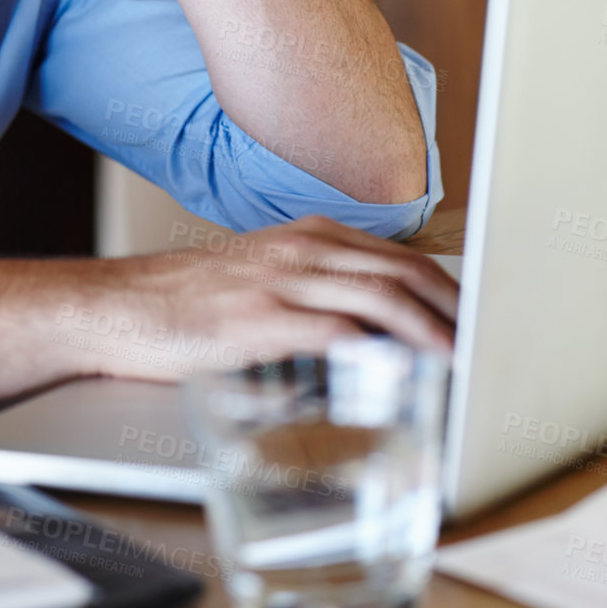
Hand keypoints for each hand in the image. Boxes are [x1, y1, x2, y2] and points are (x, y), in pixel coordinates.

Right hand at [88, 216, 457, 381]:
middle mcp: (301, 250)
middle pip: (402, 271)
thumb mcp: (261, 279)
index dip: (448, 288)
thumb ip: (315, 291)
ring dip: (430, 330)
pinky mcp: (257, 319)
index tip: (481, 318)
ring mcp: (280, 281)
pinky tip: (399, 369)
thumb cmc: (188, 302)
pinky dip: (372, 349)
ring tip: (462, 360)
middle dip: (455, 308)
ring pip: (378, 295)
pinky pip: (330, 329)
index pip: (399, 257)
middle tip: (491, 344)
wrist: (115, 306)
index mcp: (308, 238)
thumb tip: (373, 329)